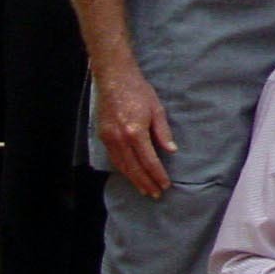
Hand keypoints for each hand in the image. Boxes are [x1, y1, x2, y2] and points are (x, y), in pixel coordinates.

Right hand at [95, 59, 176, 197]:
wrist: (114, 79)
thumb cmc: (139, 92)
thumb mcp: (157, 109)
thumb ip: (163, 132)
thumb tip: (171, 151)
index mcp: (135, 132)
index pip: (148, 160)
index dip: (157, 174)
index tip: (165, 184)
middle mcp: (119, 139)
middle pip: (133, 168)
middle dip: (145, 182)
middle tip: (155, 194)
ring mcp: (108, 139)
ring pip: (121, 166)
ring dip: (133, 179)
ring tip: (144, 189)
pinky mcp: (102, 136)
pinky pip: (113, 158)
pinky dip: (123, 169)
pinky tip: (130, 174)